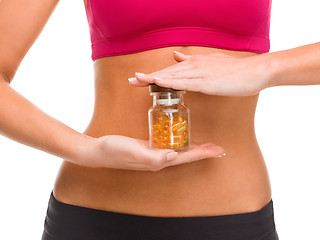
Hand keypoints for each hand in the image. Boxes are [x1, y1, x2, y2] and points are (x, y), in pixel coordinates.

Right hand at [75, 135, 224, 170]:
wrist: (98, 150)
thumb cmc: (114, 151)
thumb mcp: (133, 152)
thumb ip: (153, 157)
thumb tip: (174, 156)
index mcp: (158, 161)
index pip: (186, 157)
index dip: (203, 153)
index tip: (219, 150)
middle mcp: (159, 159)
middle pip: (186, 154)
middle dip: (203, 151)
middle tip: (218, 147)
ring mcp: (154, 153)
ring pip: (179, 149)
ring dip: (194, 147)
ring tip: (206, 144)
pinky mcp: (148, 146)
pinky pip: (168, 143)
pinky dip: (179, 140)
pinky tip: (182, 135)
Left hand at [128, 51, 270, 95]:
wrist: (256, 71)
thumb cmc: (235, 71)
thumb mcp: (211, 63)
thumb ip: (192, 61)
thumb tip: (176, 56)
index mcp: (195, 64)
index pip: (170, 71)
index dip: (153, 75)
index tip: (138, 79)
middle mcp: (194, 66)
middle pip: (166, 72)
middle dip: (147, 77)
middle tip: (130, 81)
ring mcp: (200, 74)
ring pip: (172, 76)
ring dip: (153, 78)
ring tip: (136, 81)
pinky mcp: (207, 82)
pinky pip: (185, 83)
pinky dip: (170, 82)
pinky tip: (158, 82)